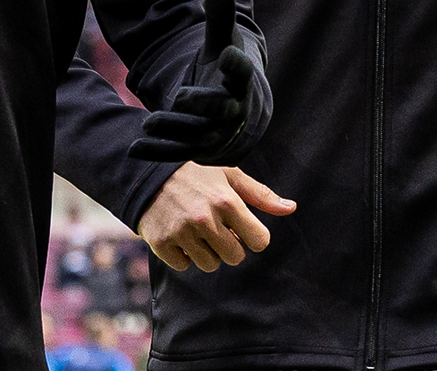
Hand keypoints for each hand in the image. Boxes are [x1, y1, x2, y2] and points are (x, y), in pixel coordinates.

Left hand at [128, 0, 264, 164]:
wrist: (236, 113)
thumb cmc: (225, 73)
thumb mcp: (223, 43)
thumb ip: (220, 18)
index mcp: (238, 82)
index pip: (242, 73)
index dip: (236, 64)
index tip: (228, 54)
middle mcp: (231, 111)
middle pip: (220, 110)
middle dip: (202, 104)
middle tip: (179, 97)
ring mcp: (215, 133)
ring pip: (196, 135)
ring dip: (173, 130)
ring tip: (148, 122)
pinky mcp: (196, 149)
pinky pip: (176, 152)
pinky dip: (155, 152)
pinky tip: (131, 149)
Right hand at [137, 163, 294, 272]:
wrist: (145, 171)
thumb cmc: (194, 171)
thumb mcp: (229, 175)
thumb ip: (260, 195)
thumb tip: (291, 208)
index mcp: (226, 201)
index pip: (259, 240)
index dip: (252, 235)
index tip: (240, 227)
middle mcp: (205, 219)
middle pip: (235, 257)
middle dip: (229, 245)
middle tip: (215, 227)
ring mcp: (182, 232)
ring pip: (210, 265)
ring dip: (206, 251)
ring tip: (195, 229)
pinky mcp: (161, 243)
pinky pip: (184, 265)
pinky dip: (182, 254)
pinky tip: (178, 233)